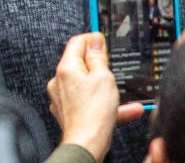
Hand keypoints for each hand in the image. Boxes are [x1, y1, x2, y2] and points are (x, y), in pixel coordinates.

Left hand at [46, 32, 142, 158]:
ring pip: (87, 86)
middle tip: (113, 70)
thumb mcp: (104, 78)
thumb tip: (95, 40)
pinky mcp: (68, 112)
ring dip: (106, 88)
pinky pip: (88, 102)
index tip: (102, 40)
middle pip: (80, 64)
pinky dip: (103, 104)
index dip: (91, 39)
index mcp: (66, 69)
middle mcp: (60, 82)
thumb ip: (99, 57)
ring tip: (124, 94)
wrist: (86, 144)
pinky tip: (124, 110)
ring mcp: (62, 98)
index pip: (76, 43)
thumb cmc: (93, 114)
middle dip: (100, 67)